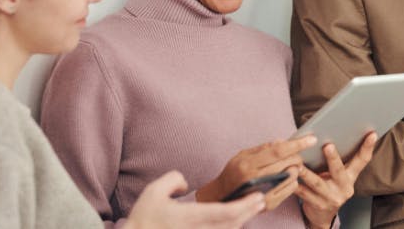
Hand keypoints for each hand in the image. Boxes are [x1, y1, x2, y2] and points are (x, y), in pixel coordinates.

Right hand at [127, 170, 266, 228]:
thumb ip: (172, 180)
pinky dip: (229, 228)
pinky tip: (233, 222)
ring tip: (249, 209)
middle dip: (249, 212)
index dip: (245, 205)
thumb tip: (185, 184)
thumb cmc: (143, 219)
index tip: (257, 196)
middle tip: (260, 201)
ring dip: (241, 221)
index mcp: (189, 217)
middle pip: (233, 224)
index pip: (225, 213)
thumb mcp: (153, 192)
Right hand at [194, 135, 316, 209]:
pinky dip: (293, 180)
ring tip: (289, 165)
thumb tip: (283, 141)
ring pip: (292, 176)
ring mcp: (263, 193)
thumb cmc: (234, 172)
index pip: (278, 151)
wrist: (223, 196)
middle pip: (287, 163)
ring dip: (296, 168)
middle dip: (298, 156)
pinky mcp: (269, 204)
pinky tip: (286, 177)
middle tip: (297, 154)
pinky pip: (291, 189)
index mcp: (248, 164)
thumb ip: (263, 148)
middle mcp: (256, 179)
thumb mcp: (243, 155)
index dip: (297, 144)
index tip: (311, 138)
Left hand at [296, 132, 378, 228]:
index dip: (368, 147)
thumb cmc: (327, 188)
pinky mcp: (318, 205)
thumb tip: (326, 135)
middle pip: (339, 171)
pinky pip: (304, 194)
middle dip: (333, 158)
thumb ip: (335, 161)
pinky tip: (287, 177)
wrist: (321, 216)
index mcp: (350, 177)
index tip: (372, 134)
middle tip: (328, 146)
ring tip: (298, 163)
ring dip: (307, 173)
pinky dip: (294, 185)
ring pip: (317, 183)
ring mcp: (332, 198)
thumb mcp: (336, 176)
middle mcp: (344, 188)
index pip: (362, 160)